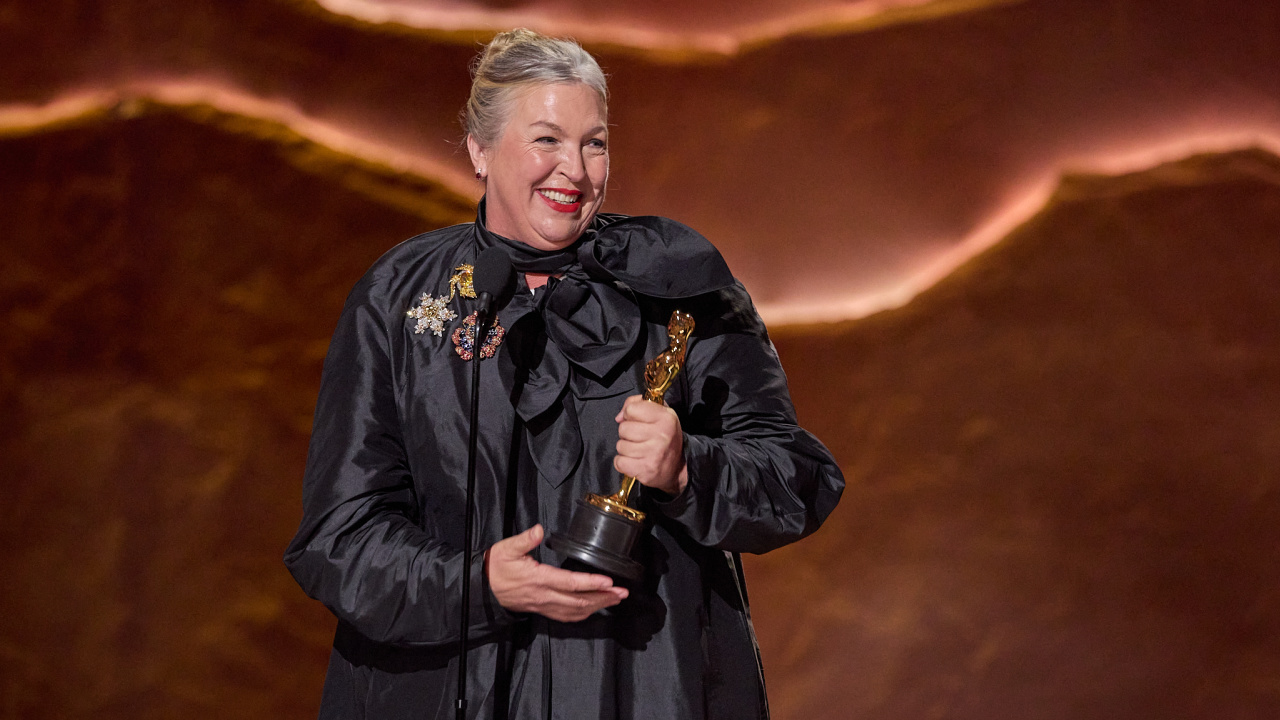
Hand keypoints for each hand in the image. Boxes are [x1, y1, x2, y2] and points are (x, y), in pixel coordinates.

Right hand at [485, 525, 627, 621]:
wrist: (483, 589)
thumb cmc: (496, 567)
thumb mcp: (506, 548)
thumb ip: (524, 539)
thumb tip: (538, 529)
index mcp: (539, 579)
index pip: (570, 583)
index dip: (591, 583)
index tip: (609, 582)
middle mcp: (544, 595)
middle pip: (579, 601)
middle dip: (603, 597)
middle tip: (622, 593)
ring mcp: (544, 605)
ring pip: (575, 611)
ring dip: (597, 606)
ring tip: (615, 600)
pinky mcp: (542, 609)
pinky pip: (566, 616)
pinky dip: (583, 614)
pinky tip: (593, 610)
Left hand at [614, 394, 687, 495]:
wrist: (677, 467)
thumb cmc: (664, 437)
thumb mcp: (659, 413)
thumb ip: (637, 404)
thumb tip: (619, 417)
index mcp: (665, 417)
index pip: (631, 409)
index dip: (630, 415)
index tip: (638, 421)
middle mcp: (661, 435)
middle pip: (623, 428)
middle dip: (627, 433)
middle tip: (639, 438)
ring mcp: (654, 454)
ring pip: (620, 446)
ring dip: (625, 449)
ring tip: (638, 450)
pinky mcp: (645, 470)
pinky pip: (619, 462)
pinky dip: (623, 463)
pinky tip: (634, 461)